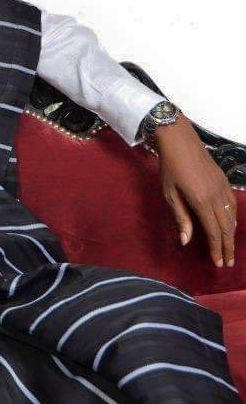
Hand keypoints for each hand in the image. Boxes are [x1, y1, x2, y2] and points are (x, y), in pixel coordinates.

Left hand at [155, 114, 237, 267]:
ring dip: (231, 235)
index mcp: (201, 201)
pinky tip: (229, 224)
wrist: (179, 140)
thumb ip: (180, 217)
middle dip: (228, 247)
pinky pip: (233, 205)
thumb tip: (186, 241)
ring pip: (232, 217)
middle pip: (226, 228)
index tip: (218, 263)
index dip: (217, 249)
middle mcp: (217, 196)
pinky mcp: (224, 181)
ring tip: (229, 249)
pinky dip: (233, 218)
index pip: (213, 232)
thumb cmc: (169, 167)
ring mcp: (223, 188)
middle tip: (228, 263)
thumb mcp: (170, 193)